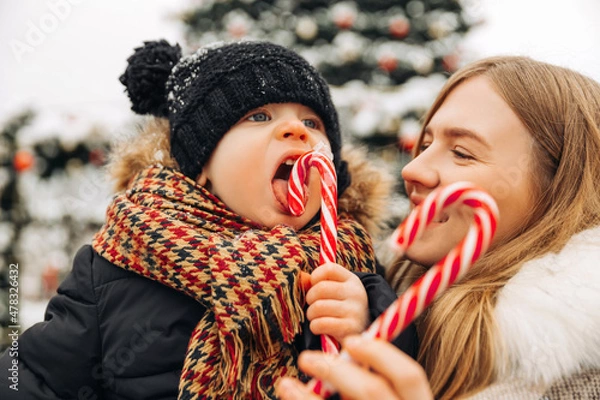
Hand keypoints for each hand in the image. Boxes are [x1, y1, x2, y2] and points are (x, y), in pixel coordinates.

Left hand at [275, 335, 432, 399]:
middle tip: (305, 357)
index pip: (409, 375)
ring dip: (307, 397)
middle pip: (373, 391)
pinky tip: (288, 392)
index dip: (381, 355)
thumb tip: (350, 340)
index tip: (351, 341)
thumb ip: (378, 374)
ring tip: (285, 384)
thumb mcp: (390, 393)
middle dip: (337, 371)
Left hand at [305, 263, 368, 342]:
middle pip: (320, 288)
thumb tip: (301, 278)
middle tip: (312, 305)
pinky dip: (314, 326)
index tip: (314, 285)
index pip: (329, 269)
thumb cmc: (341, 307)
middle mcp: (356, 293)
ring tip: (315, 317)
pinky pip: (321, 324)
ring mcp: (354, 311)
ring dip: (311, 314)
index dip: (316, 276)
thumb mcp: (334, 291)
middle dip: (310, 298)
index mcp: (351, 280)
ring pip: (318, 307)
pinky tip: (318, 327)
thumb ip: (316, 283)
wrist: (360, 331)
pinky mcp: (350, 328)